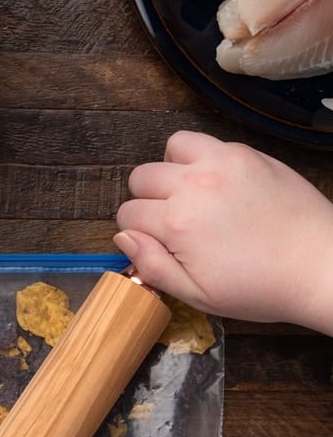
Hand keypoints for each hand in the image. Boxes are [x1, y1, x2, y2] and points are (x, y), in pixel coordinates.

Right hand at [115, 131, 332, 334]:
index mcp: (177, 224)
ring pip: (167, 151)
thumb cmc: (260, 287)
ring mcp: (220, 163)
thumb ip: (153, 266)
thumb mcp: (197, 295)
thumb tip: (123, 238)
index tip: (157, 245)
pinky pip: (201, 140)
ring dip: (169, 173)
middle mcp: (193, 186)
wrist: (318, 264)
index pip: (128, 216)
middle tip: (172, 224)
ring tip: (188, 196)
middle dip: (146, 202)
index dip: (137, 234)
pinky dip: (197, 158)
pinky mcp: (243, 153)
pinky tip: (213, 184)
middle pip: (140, 179)